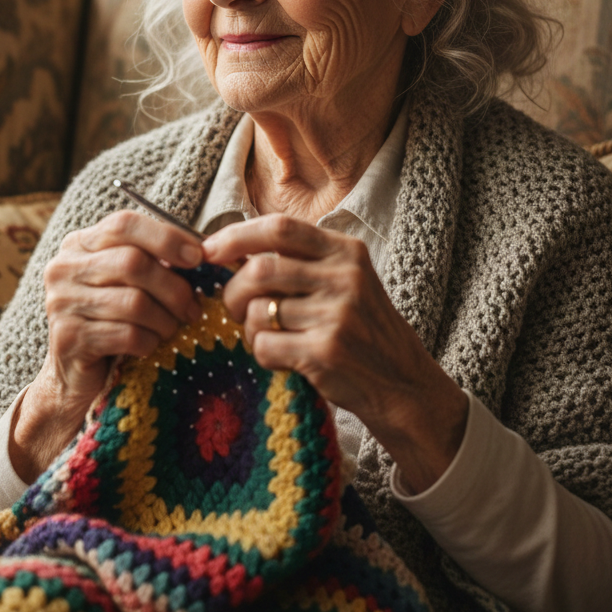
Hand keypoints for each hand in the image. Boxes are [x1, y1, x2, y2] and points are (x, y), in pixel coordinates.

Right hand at [9, 210, 202, 482]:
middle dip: (173, 287)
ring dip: (164, 319)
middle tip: (193, 308)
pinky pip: (127, 334)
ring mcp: (61, 303)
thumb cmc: (114, 320)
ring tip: (171, 329)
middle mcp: (63, 268)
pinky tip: (150, 346)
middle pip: (132, 263)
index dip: (166, 237)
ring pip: (134, 301)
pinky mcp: (68, 338)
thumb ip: (154, 261)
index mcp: (80, 244)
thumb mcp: (129, 282)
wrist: (76, 375)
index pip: (124, 224)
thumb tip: (203, 251)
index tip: (197, 257)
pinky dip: (149, 341)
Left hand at [201, 214, 467, 493]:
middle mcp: (345, 277)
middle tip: (235, 308)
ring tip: (265, 337)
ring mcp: (337, 314)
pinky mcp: (327, 351)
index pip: (279, 228)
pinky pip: (265, 345)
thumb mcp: (344, 281)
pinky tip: (282, 358)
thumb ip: (300, 262)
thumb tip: (228, 250)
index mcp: (346, 251)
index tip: (209, 251)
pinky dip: (261, 354)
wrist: (403, 383)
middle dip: (234, 291)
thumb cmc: (361, 330)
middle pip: (259, 269)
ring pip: (259, 311)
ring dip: (249, 328)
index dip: (236, 236)